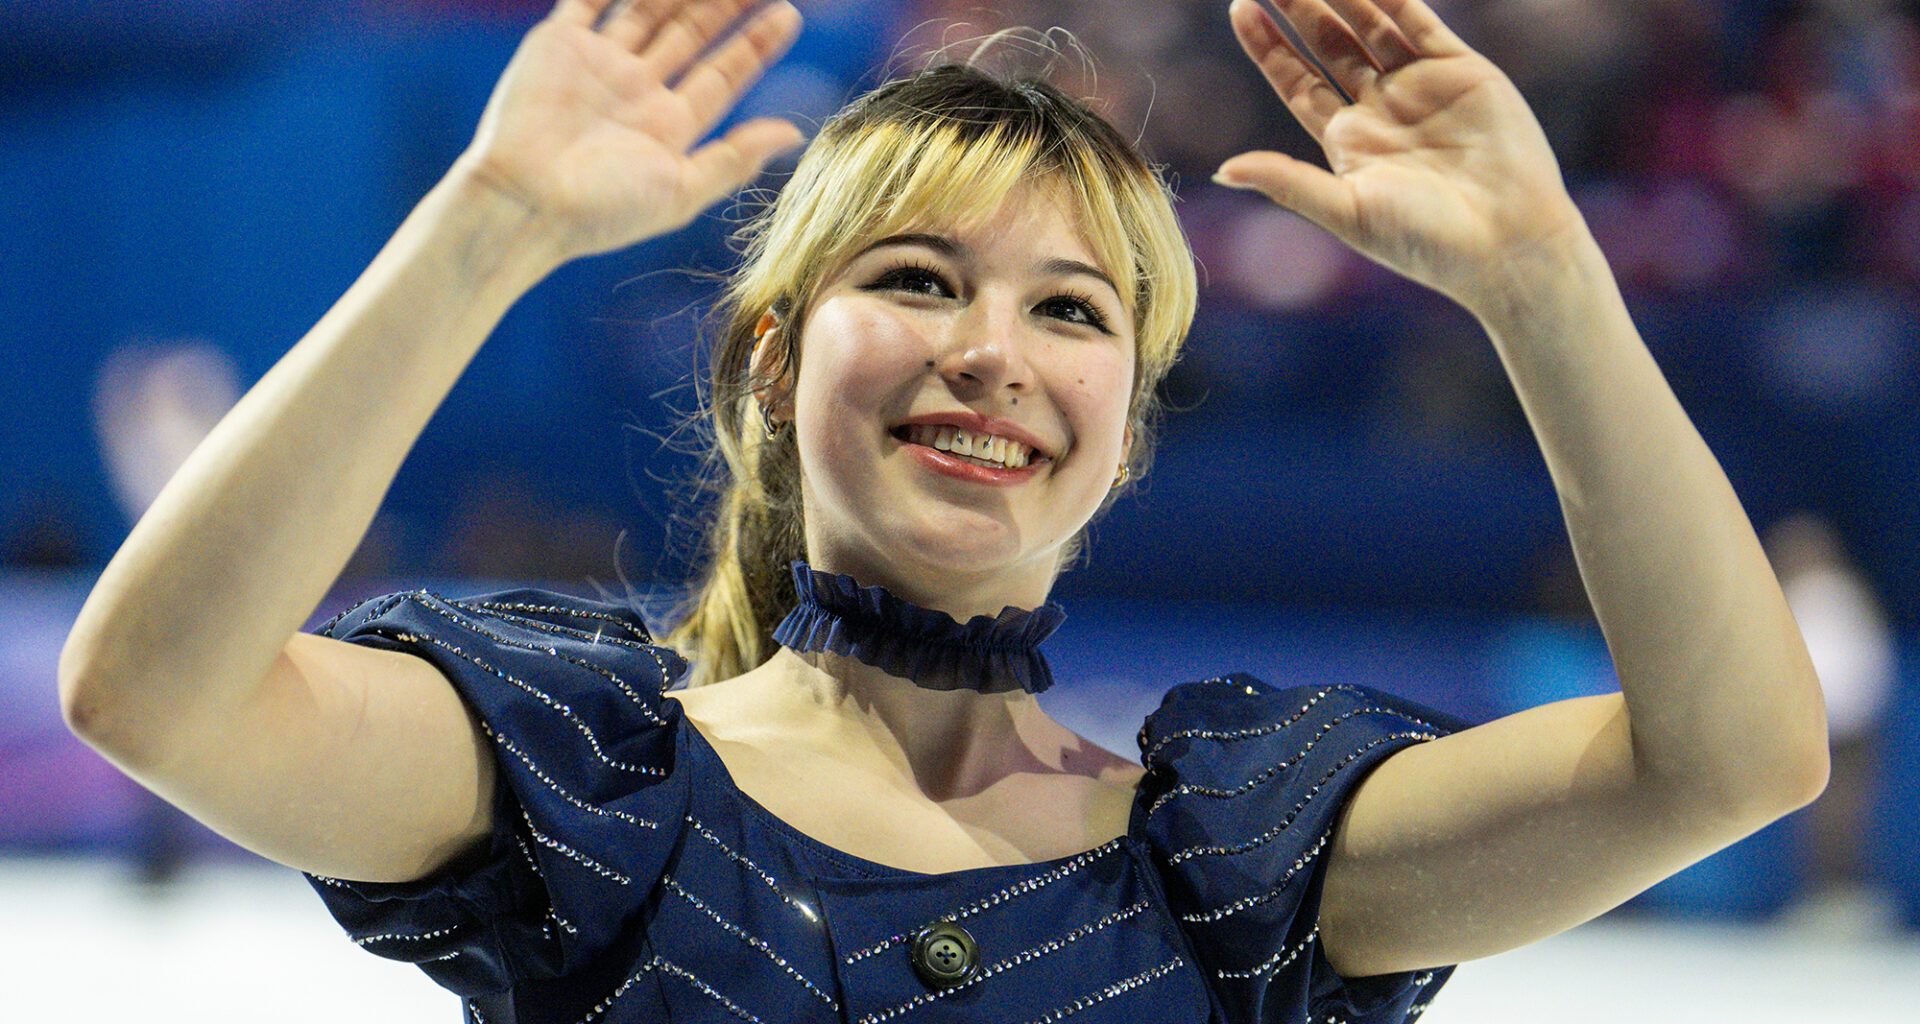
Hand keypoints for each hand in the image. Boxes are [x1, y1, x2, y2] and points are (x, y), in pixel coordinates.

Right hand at [454, 0, 804, 259]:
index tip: (788, 16)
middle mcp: (637, 90)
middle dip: (725, 6)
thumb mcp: (683, 190)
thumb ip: (736, 158)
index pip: (723, 74)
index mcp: (669, 125)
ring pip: (649, 7)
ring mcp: (599, 64)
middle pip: (691, 33)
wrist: (524, 201)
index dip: (755, 44)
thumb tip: (795, 134)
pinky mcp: (559, 43)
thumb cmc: (602, 210)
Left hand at [1216, 0, 1588, 312]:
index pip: (1297, 82)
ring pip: (1372, 26)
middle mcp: (1380, 110)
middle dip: (1300, 9)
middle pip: (1329, 45)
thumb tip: (1221, 172)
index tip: (1241, 8)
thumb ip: (1286, 183)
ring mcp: (1421, 87)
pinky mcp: (1462, 71)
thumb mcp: (1347, 211)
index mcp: (1348, 143)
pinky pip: (1420, 22)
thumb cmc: (1425, 241)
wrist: (1508, 242)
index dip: (1269, 47)